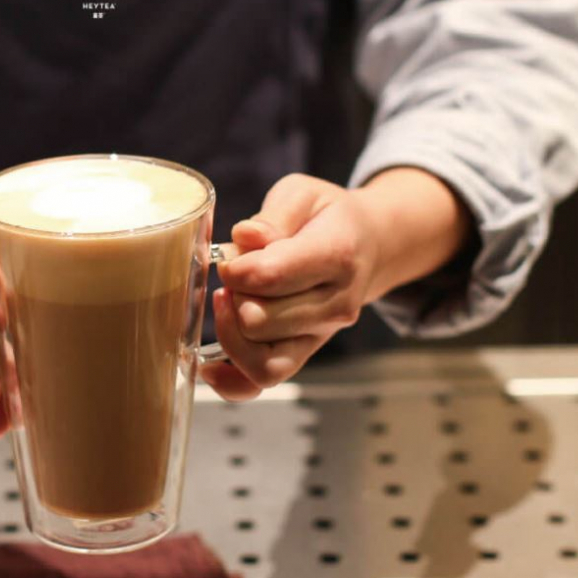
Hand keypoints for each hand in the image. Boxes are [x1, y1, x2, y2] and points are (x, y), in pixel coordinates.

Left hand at [203, 175, 376, 398]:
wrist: (368, 244)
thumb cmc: (327, 217)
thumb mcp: (304, 195)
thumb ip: (274, 214)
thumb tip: (245, 237)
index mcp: (337, 256)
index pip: (271, 276)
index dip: (236, 268)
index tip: (230, 256)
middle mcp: (335, 304)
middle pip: (259, 321)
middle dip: (233, 296)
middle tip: (234, 274)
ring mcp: (321, 334)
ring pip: (261, 361)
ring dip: (230, 333)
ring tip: (227, 301)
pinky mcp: (306, 352)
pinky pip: (265, 382)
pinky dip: (233, 382)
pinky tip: (209, 366)